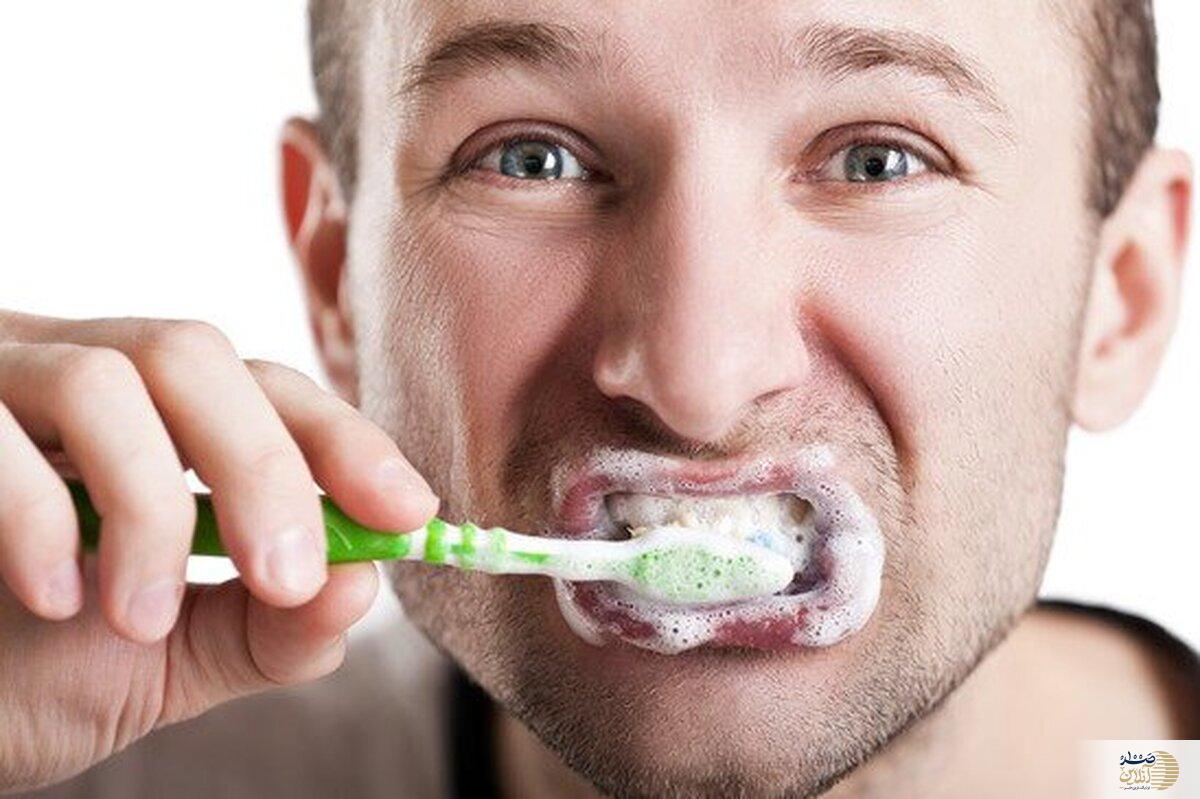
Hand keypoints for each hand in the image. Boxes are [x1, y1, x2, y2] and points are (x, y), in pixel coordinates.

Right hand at [0, 311, 437, 791]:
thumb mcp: (164, 661)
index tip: (411, 513)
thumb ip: (264, 629)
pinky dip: (38, 518)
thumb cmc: (16, 672)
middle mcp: (69, 378)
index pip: (264, 390)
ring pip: (105, 377)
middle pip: (196, 358)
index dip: (345, 441)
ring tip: (141, 616)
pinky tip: (53, 598)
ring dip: (153, 506)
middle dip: (265, 468)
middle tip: (292, 577)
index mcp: (146, 425)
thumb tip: (366, 584)